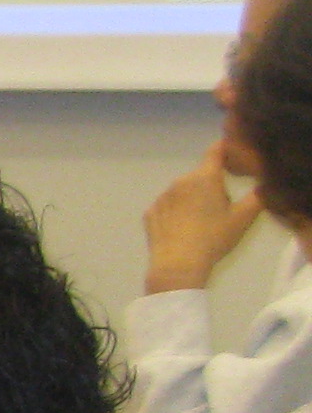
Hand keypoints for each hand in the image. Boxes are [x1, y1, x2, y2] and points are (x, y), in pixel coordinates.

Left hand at [144, 148, 262, 293]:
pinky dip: (175, 213)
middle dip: (211, 187)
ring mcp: (161, 197)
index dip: (224, 148)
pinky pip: (167, 207)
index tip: (229, 150)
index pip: (215, 152)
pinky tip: (181, 231)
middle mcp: (180, 181)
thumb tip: (262, 185)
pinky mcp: (149, 212)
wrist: (178, 264)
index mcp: (205, 178)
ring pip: (182, 192)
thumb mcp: (243, 218)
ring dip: (192, 200)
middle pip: (201, 177)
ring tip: (200, 225)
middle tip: (219, 211)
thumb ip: (257, 196)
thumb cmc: (214, 238)